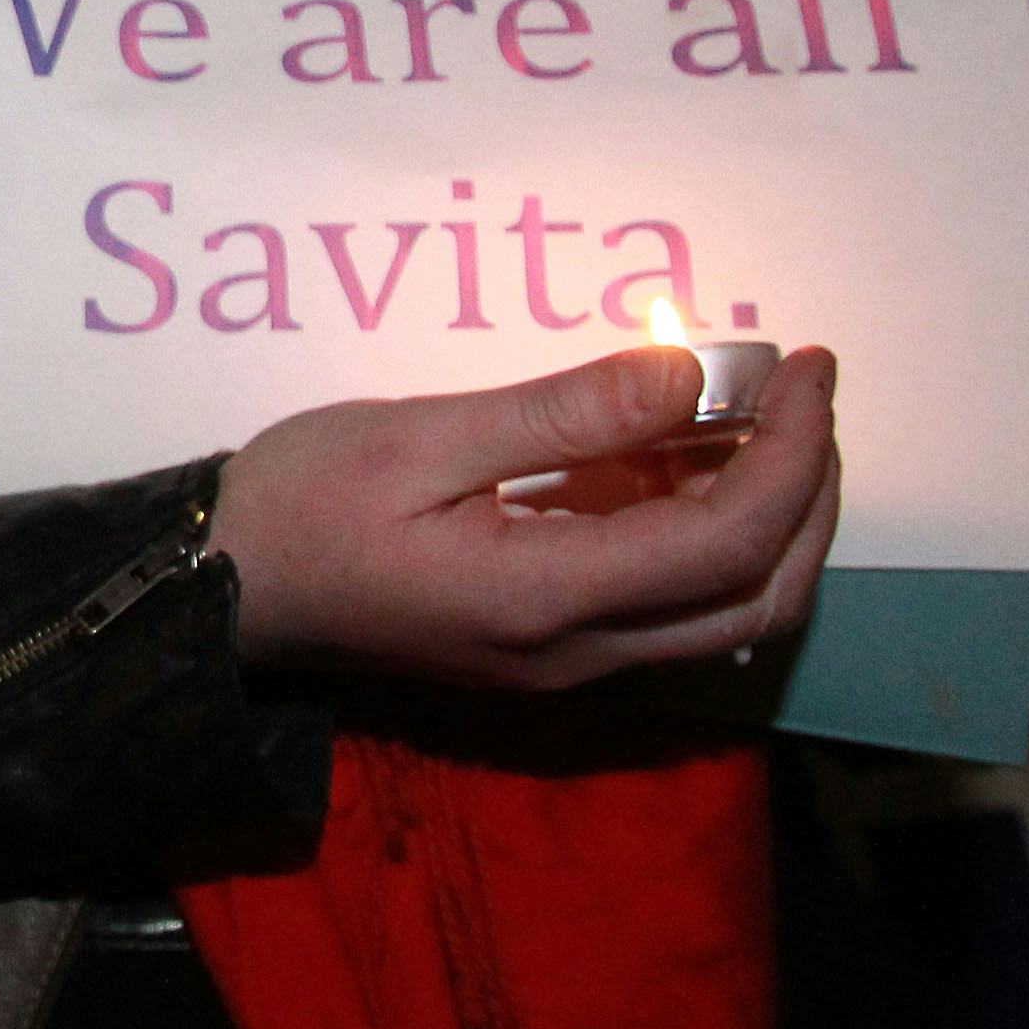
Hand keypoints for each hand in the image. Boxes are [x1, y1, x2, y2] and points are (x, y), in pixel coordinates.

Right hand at [209, 345, 840, 690]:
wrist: (218, 590)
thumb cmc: (300, 503)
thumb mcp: (419, 435)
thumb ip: (560, 412)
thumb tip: (689, 374)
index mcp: (545, 598)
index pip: (727, 538)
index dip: (794, 450)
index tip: (803, 364)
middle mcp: (576, 653)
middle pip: (759, 597)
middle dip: (810, 494)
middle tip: (804, 395)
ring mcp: (565, 664)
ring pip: (727, 614)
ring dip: (769, 521)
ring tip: (753, 416)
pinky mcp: (548, 651)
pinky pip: (668, 607)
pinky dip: (707, 535)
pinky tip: (681, 457)